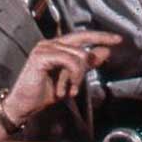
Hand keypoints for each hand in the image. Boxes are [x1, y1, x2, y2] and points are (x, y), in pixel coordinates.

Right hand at [3, 30, 119, 121]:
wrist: (24, 105)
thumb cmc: (42, 93)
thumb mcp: (71, 78)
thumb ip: (86, 64)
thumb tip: (104, 52)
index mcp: (56, 47)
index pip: (81, 36)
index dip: (100, 36)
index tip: (117, 39)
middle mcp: (49, 44)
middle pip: (81, 38)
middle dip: (100, 41)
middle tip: (114, 46)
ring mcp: (44, 48)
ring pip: (78, 54)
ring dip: (80, 75)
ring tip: (72, 89)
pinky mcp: (41, 56)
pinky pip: (69, 61)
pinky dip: (74, 76)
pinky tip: (68, 89)